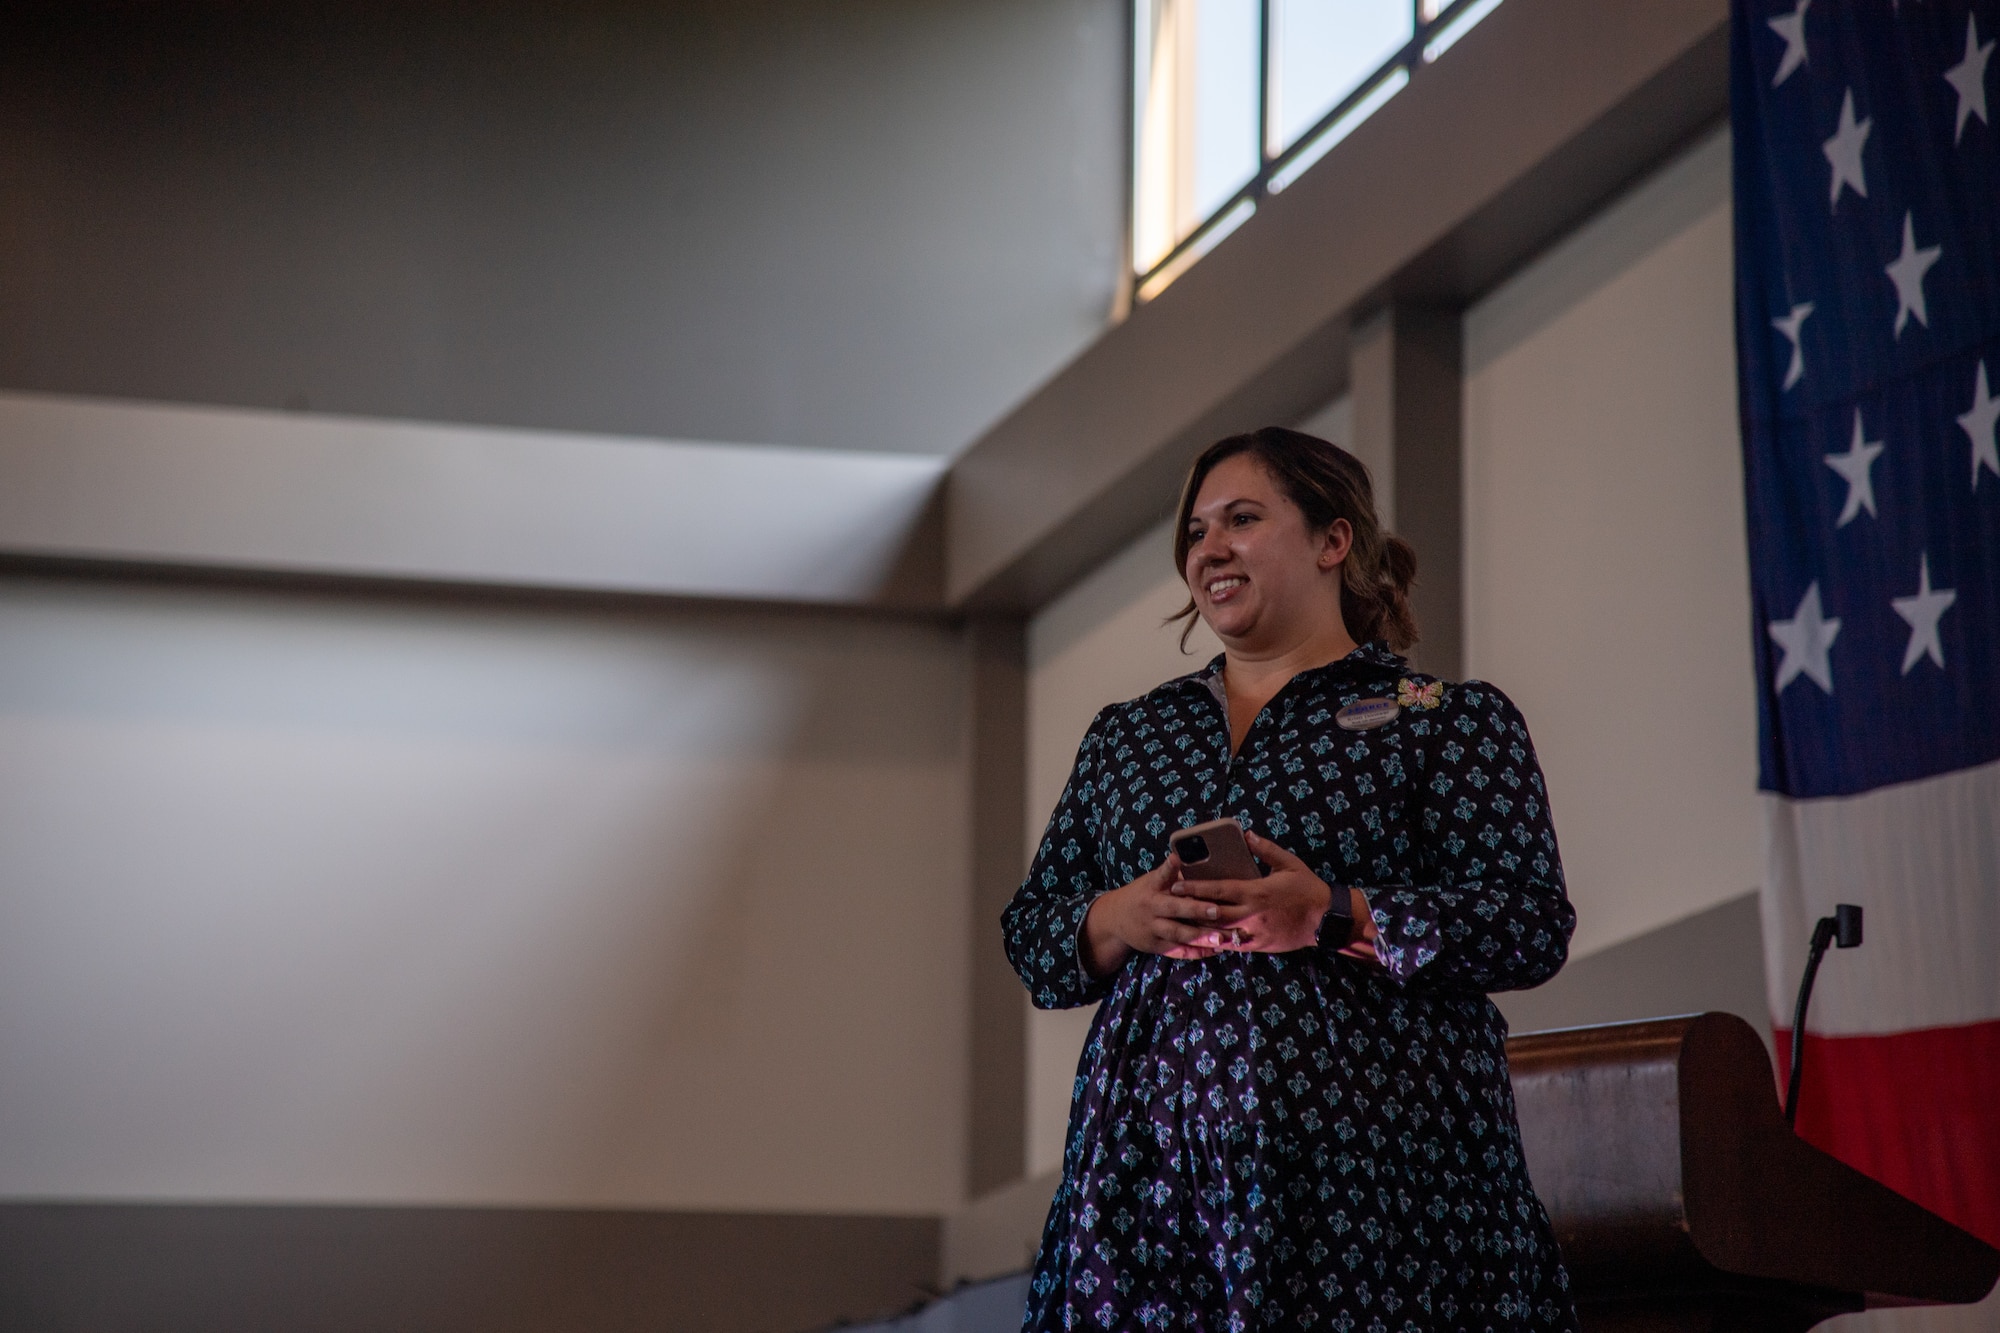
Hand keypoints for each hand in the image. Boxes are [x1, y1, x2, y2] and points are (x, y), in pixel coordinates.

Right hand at [1081, 855, 1254, 976]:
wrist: (1115, 918)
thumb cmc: (1142, 894)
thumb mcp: (1151, 881)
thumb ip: (1170, 875)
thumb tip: (1194, 860)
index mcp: (1151, 887)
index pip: (1161, 875)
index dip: (1169, 867)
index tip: (1176, 859)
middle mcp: (1151, 908)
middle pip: (1175, 909)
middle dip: (1196, 909)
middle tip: (1217, 910)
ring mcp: (1153, 928)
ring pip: (1178, 933)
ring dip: (1200, 937)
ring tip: (1221, 938)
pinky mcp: (1155, 946)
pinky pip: (1176, 950)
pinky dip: (1194, 952)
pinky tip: (1212, 951)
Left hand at [1173, 831, 1380, 962]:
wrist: (1326, 919)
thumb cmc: (1307, 888)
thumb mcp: (1289, 863)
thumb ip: (1265, 850)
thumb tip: (1247, 835)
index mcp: (1256, 891)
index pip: (1219, 889)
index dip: (1196, 888)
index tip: (1177, 885)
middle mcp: (1252, 913)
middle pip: (1214, 912)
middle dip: (1191, 908)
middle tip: (1171, 904)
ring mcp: (1255, 931)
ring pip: (1221, 932)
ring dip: (1201, 927)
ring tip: (1182, 921)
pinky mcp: (1260, 945)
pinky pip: (1235, 945)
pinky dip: (1219, 941)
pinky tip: (1206, 938)